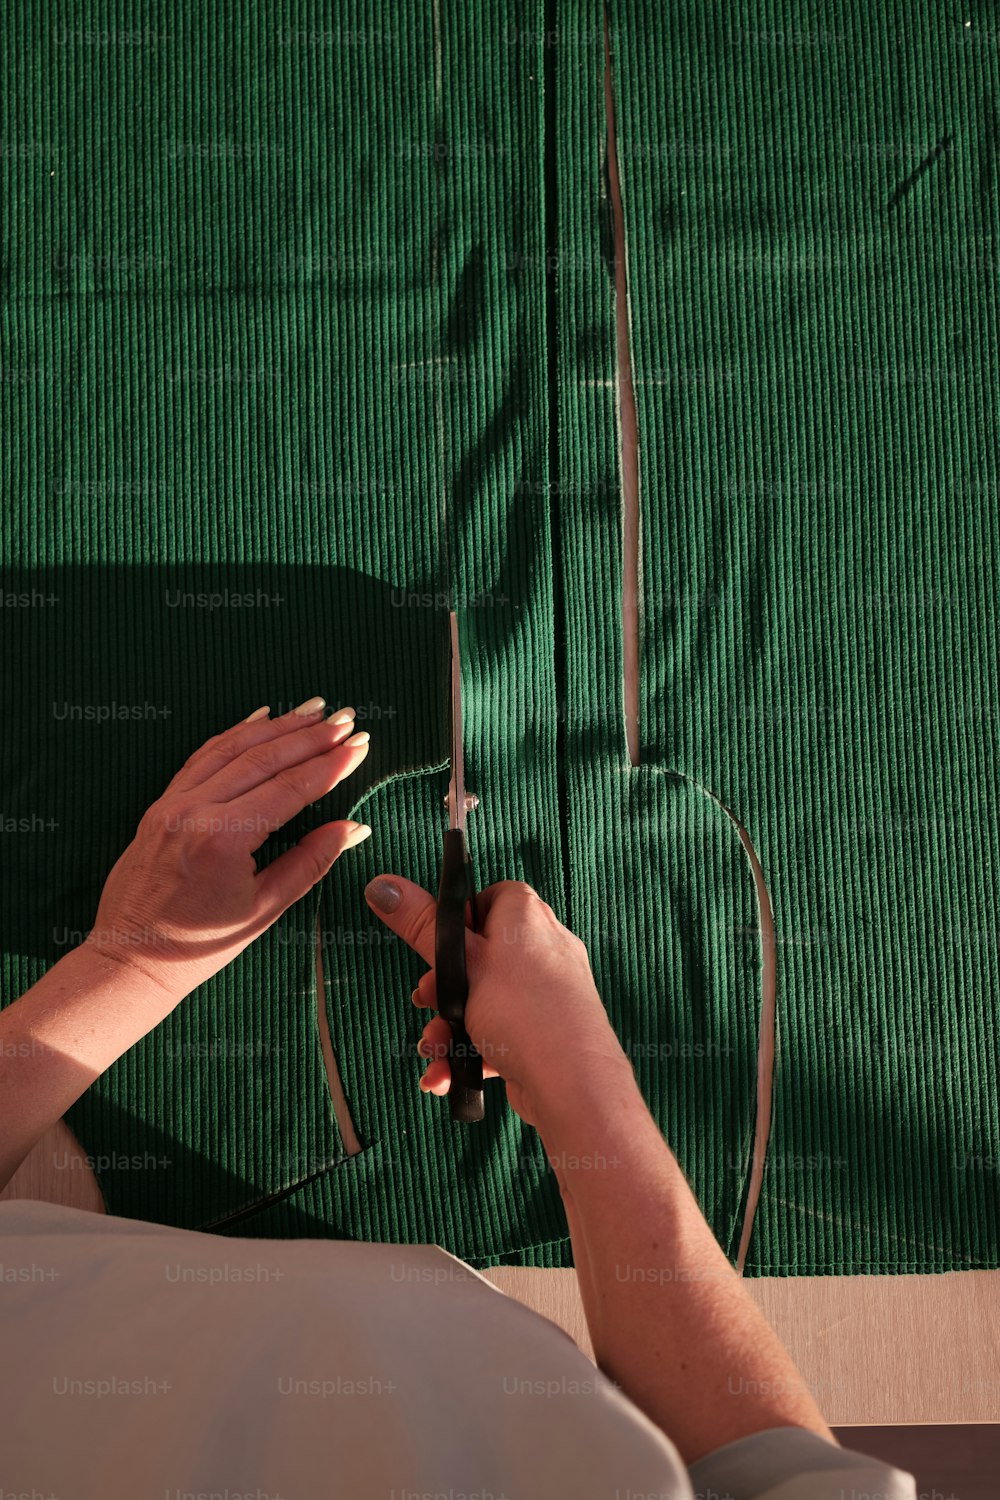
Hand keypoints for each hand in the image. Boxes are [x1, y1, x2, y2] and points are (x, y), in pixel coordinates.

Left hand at [84, 699, 372, 1002]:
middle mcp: (194, 811)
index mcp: (222, 840)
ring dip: (278, 726)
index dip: (330, 765)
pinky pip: (203, 756)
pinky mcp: (161, 804)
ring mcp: (173, 803)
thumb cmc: (198, 945)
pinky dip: (236, 734)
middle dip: (311, 736)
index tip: (360, 746)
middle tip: (348, 719)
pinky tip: (261, 718)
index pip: (289, 788)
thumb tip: (352, 828)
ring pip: (234, 748)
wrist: (132, 958)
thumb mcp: (264, 909)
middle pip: (264, 758)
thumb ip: (310, 861)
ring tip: (315, 710)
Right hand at [363, 875, 636, 1129]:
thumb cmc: (522, 1010)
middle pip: (478, 957)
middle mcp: (543, 949)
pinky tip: (447, 1074)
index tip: (434, 944)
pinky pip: (499, 1034)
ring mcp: (545, 994)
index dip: (457, 920)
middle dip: (442, 989)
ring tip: (434, 1048)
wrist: (573, 1083)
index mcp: (526, 917)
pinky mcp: (543, 1033)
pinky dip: (470, 1052)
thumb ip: (418, 924)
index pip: (490, 897)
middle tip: (425, 1000)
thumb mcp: (459, 962)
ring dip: (449, 1028)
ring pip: (484, 1002)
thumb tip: (381, 885)